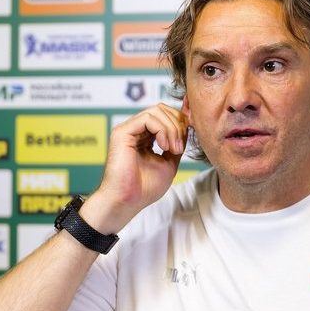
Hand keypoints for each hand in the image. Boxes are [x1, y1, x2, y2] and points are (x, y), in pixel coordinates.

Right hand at [84, 103, 188, 231]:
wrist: (128, 201)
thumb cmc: (145, 188)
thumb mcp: (169, 163)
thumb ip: (176, 144)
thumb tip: (187, 128)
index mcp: (145, 137)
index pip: (165, 116)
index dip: (180, 123)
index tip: (186, 142)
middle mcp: (135, 130)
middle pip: (162, 109)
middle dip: (178, 124)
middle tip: (180, 147)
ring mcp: (128, 130)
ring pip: (157, 111)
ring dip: (172, 129)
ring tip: (174, 149)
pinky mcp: (122, 132)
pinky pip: (148, 118)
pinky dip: (162, 130)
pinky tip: (165, 147)